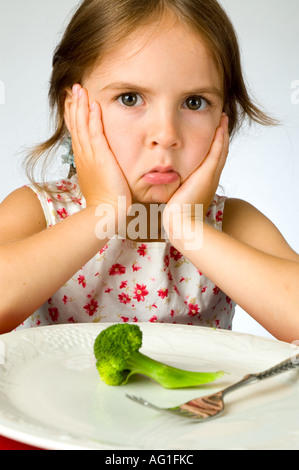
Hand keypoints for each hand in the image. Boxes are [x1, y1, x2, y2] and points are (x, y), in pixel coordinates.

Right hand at [69, 84, 131, 216]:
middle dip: (74, 105)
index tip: (72, 102)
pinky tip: (93, 105)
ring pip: (82, 125)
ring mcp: (90, 155)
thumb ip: (101, 168)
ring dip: (81, 106)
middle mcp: (84, 155)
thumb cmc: (107, 199)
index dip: (73, 116)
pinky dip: (93, 119)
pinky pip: (95, 133)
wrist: (108, 210)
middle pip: (76, 125)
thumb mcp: (101, 179)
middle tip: (74, 89)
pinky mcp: (100, 157)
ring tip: (80, 90)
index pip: (76, 132)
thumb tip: (104, 163)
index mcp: (84, 159)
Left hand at [163, 114, 228, 241]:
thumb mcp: (174, 198)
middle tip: (223, 120)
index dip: (214, 145)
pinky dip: (219, 139)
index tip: (214, 131)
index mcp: (204, 183)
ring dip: (222, 133)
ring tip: (223, 118)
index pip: (211, 160)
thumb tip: (163, 182)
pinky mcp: (207, 175)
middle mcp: (211, 178)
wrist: (181, 225)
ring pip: (220, 150)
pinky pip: (216, 153)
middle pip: (220, 152)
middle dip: (221, 136)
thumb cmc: (175, 216)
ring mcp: (211, 177)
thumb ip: (172, 189)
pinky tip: (219, 127)